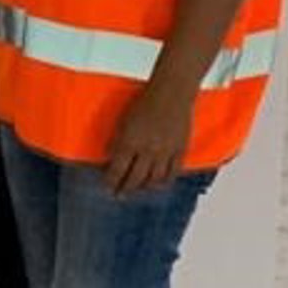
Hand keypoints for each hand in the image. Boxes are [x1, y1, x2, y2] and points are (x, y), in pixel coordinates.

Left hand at [104, 80, 195, 195]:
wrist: (171, 93)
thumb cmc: (145, 102)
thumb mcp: (122, 121)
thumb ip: (116, 141)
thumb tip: (109, 157)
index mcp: (130, 142)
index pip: (117, 170)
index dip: (111, 182)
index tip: (107, 187)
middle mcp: (148, 150)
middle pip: (135, 179)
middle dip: (125, 189)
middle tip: (120, 194)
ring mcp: (165, 152)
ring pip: (154, 180)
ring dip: (143, 187)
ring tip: (137, 189)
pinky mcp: (180, 151)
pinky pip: (172, 173)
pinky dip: (164, 181)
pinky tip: (158, 184)